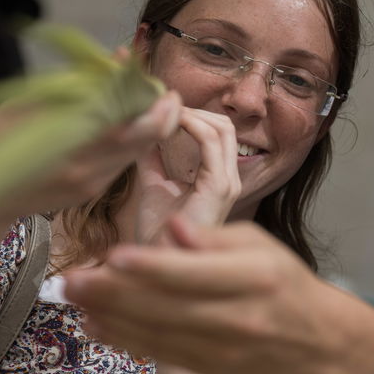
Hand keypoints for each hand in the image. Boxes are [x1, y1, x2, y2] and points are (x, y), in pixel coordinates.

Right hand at [0, 89, 182, 227]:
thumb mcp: (25, 104)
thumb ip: (73, 86)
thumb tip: (115, 60)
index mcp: (69, 146)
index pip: (129, 126)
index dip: (154, 106)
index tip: (161, 86)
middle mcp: (86, 170)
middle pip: (144, 141)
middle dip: (163, 115)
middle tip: (165, 92)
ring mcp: (90, 185)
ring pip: (137, 153)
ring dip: (148, 127)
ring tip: (143, 101)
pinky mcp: (89, 192)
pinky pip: (120, 163)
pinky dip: (128, 140)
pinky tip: (120, 122)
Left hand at [62, 217, 362, 373]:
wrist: (316, 340)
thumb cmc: (282, 281)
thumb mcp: (259, 244)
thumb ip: (213, 238)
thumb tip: (173, 228)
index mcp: (255, 277)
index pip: (194, 273)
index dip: (151, 266)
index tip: (113, 255)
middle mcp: (239, 318)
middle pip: (167, 306)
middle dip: (113, 294)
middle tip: (71, 280)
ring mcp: (224, 350)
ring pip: (158, 333)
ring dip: (110, 317)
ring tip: (74, 299)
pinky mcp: (212, 369)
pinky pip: (162, 354)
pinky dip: (126, 339)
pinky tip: (96, 324)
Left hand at [133, 108, 241, 243]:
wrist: (155, 264)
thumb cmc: (157, 234)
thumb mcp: (154, 186)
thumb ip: (153, 160)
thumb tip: (144, 131)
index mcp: (218, 180)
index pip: (217, 134)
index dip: (193, 116)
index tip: (164, 110)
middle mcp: (229, 180)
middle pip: (224, 126)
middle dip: (193, 111)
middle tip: (163, 109)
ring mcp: (227, 183)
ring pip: (221, 128)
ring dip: (191, 114)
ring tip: (164, 113)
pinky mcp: (218, 187)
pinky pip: (211, 142)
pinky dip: (190, 125)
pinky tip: (167, 125)